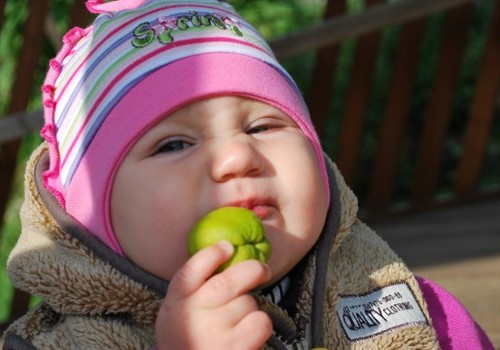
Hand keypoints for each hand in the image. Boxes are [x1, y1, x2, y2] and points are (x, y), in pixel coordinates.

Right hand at [155, 241, 272, 348]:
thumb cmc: (187, 338)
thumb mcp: (178, 312)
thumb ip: (193, 289)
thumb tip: (225, 253)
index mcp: (176, 302)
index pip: (191, 270)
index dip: (212, 254)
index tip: (227, 246)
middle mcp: (192, 316)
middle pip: (228, 281)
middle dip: (253, 270)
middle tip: (263, 270)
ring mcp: (213, 331)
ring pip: (248, 302)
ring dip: (250, 308)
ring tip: (236, 324)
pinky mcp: (234, 347)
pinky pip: (261, 321)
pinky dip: (260, 324)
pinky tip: (248, 334)